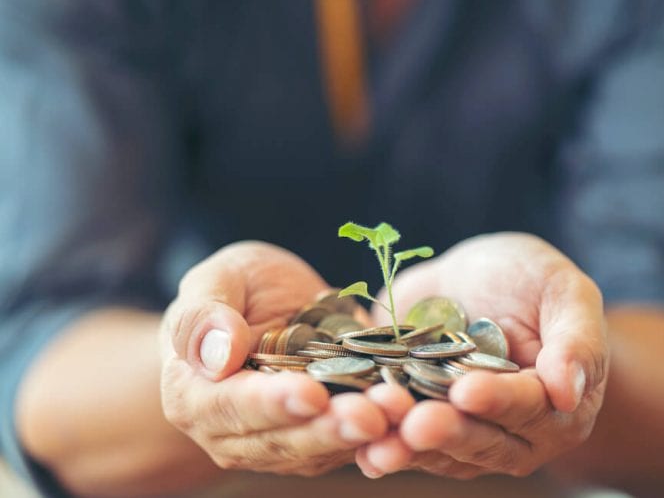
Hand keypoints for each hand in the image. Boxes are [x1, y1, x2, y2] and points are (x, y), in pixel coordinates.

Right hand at [160, 242, 387, 475]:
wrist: (266, 306)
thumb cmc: (235, 287)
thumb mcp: (217, 278)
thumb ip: (205, 313)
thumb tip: (216, 355)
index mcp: (193, 394)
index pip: (230, 406)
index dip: (271, 403)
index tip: (310, 393)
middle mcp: (230, 433)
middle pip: (281, 439)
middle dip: (328, 428)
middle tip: (371, 416)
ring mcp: (276, 442)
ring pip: (319, 448)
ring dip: (361, 435)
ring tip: (396, 412)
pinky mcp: (317, 440)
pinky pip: (348, 444)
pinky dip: (379, 435)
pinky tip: (408, 416)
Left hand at [355, 233, 607, 477]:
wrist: (471, 277)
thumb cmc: (528, 277)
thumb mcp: (562, 290)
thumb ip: (575, 338)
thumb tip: (570, 392)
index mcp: (556, 405)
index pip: (530, 408)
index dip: (500, 401)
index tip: (468, 390)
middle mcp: (512, 431)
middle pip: (482, 440)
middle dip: (448, 432)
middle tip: (417, 424)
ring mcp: (464, 431)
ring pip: (439, 450)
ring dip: (407, 447)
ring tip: (378, 443)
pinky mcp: (421, 422)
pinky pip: (402, 438)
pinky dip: (379, 439)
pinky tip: (354, 440)